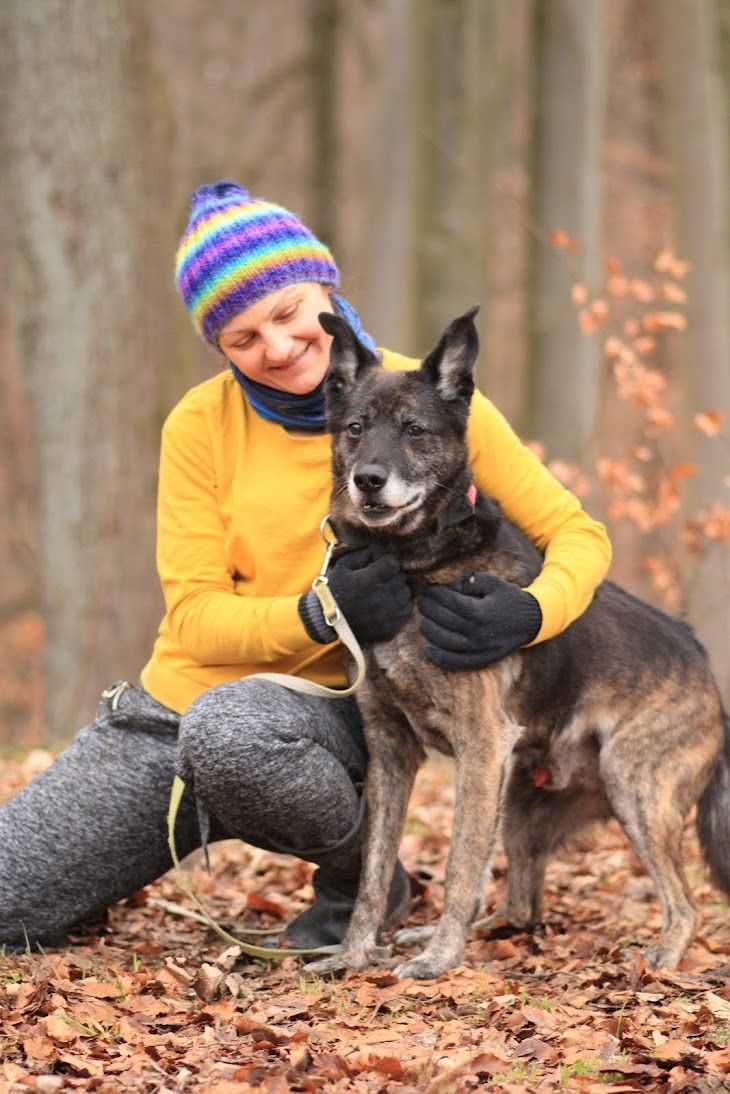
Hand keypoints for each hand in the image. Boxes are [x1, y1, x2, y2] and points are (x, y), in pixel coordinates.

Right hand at [299, 545, 412, 643]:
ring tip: (386, 590)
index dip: (388, 562)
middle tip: (382, 578)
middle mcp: (381, 598)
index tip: (381, 565)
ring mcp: (388, 615)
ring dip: (399, 589)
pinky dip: (401, 604)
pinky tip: (389, 602)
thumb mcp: (344, 565)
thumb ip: (365, 553)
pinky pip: (406, 610)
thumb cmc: (335, 589)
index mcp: (368, 581)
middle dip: (393, 575)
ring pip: (407, 594)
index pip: (393, 563)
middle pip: (402, 578)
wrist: (327, 621)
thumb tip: (382, 549)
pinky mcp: (391, 627)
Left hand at [418, 572, 541, 668]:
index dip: (435, 594)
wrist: (530, 623)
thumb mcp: (494, 583)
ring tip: (424, 621)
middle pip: (443, 620)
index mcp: (480, 612)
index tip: (427, 589)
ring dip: (429, 631)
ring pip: (444, 642)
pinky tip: (427, 650)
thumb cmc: (509, 599)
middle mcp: (477, 632)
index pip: (449, 602)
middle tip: (421, 601)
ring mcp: (478, 649)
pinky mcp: (480, 660)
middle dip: (428, 609)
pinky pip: (455, 662)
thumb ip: (473, 580)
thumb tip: (453, 584)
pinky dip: (439, 658)